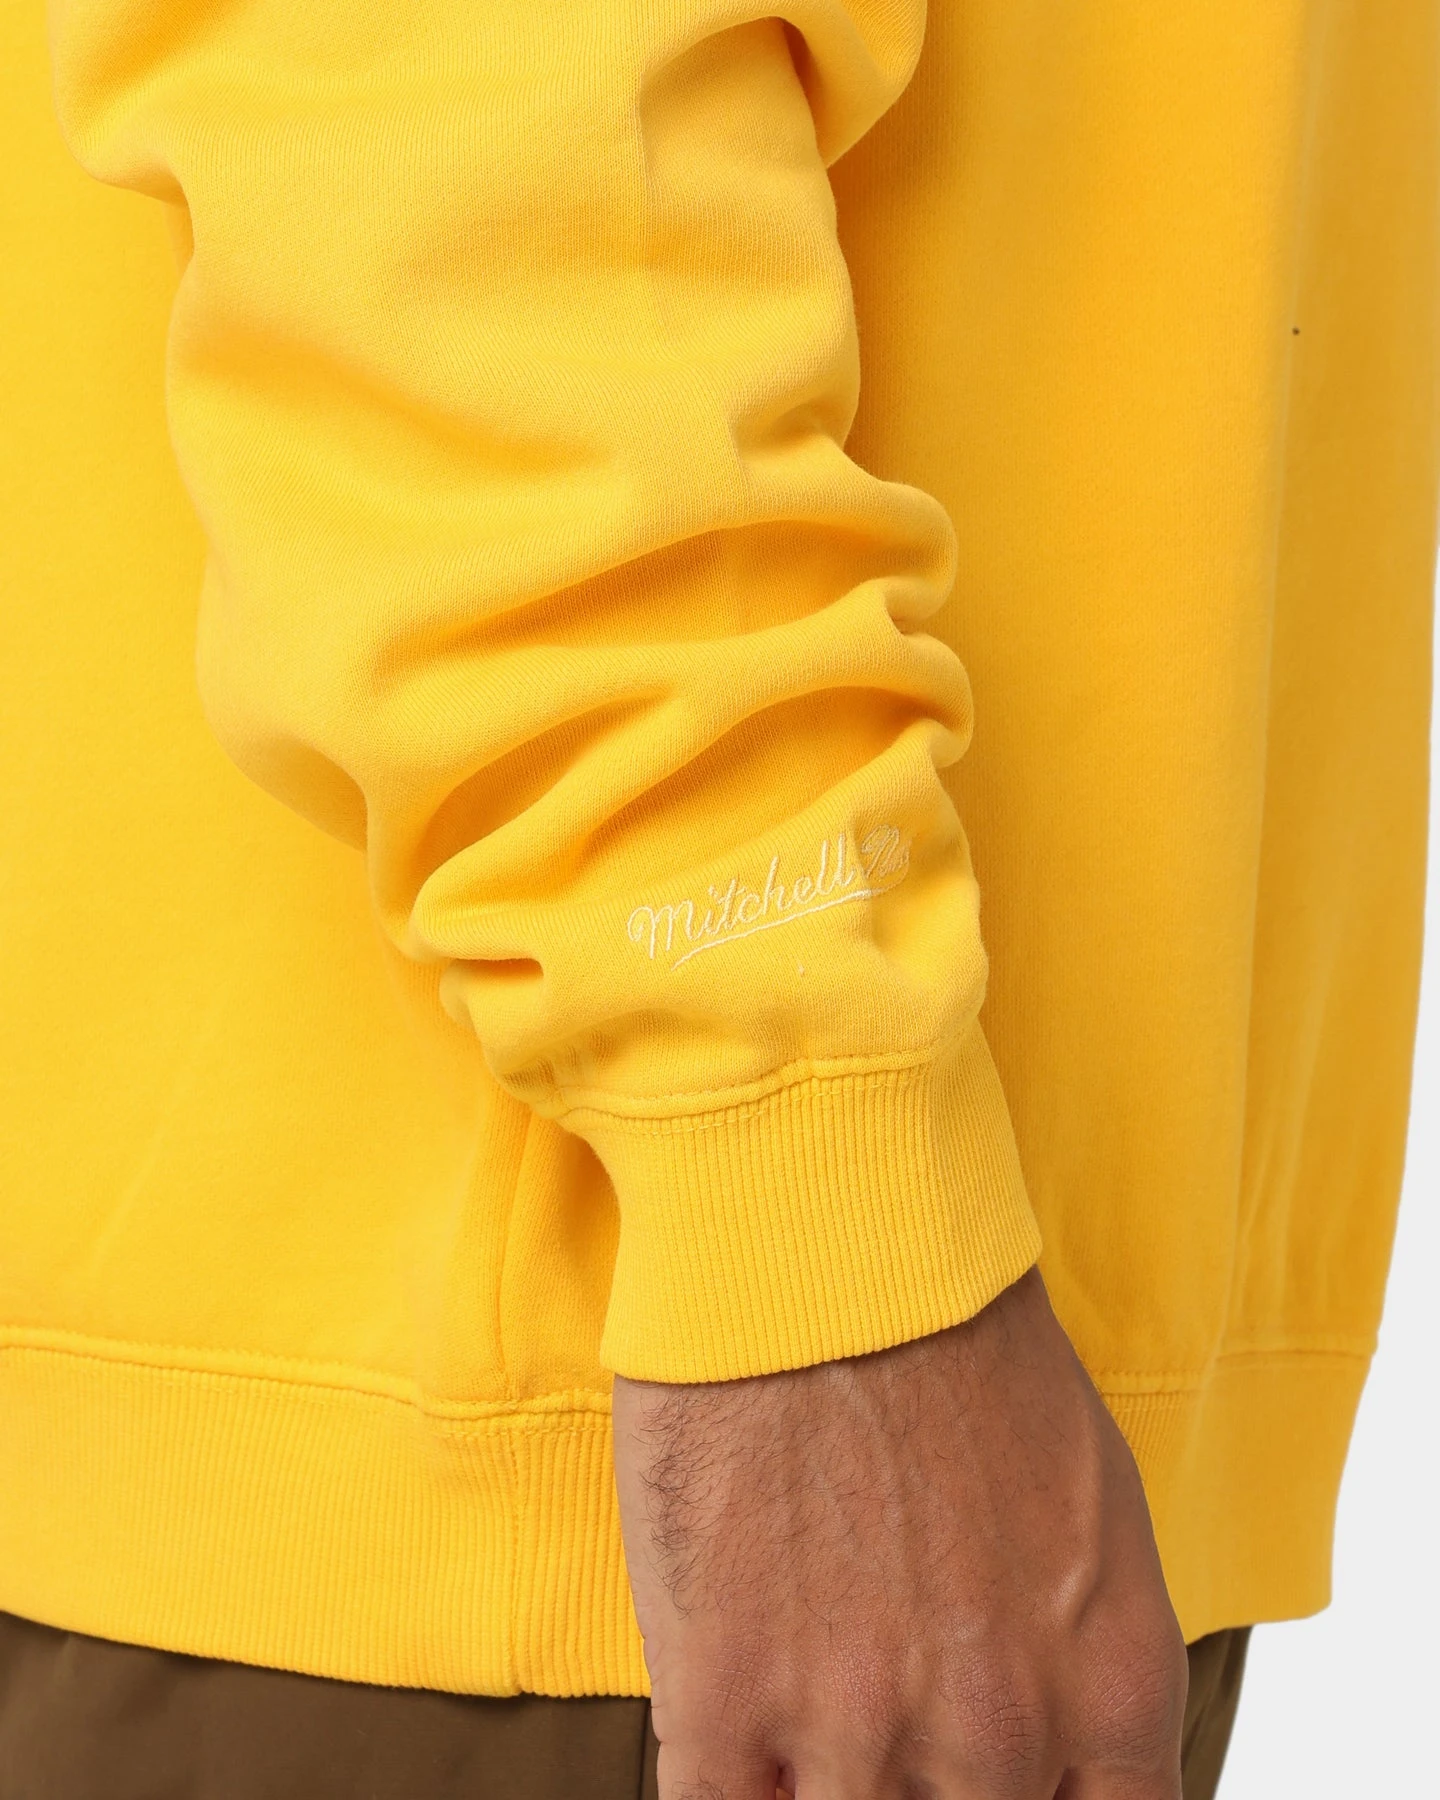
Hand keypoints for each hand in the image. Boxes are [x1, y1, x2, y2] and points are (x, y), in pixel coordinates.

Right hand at [612, 1268, 1187, 1797]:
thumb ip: (1074, 1657)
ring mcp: (859, 1724)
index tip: (972, 1781)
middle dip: (917, 1787)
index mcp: (1110, 1684)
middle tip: (875, 1700)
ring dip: (818, 1780)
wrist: (821, 1241)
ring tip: (803, 1702)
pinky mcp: (725, 1697)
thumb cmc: (954, 1339)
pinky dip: (731, 1787)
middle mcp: (1001, 1730)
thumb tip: (1038, 1750)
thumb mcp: (1086, 1504)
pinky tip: (733, 1724)